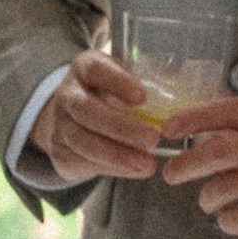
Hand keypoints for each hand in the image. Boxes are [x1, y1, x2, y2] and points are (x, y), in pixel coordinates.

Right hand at [27, 51, 172, 185]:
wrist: (72, 119)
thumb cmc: (109, 95)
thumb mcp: (124, 80)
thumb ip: (148, 83)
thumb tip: (178, 85)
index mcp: (85, 68)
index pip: (96, 70)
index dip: (118, 83)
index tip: (143, 97)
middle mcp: (67, 94)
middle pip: (87, 111)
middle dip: (121, 127)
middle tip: (153, 139)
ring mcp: (59, 125)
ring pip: (83, 142)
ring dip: (118, 155)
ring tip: (148, 164)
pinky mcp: (59, 152)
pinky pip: (84, 162)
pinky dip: (112, 168)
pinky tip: (134, 170)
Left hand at [152, 95, 237, 238]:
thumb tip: (199, 124)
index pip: (227, 111)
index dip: (191, 120)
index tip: (168, 131)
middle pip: (217, 152)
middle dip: (185, 165)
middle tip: (172, 175)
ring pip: (223, 189)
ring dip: (208, 198)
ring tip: (213, 201)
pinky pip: (237, 219)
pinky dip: (227, 221)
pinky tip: (235, 218)